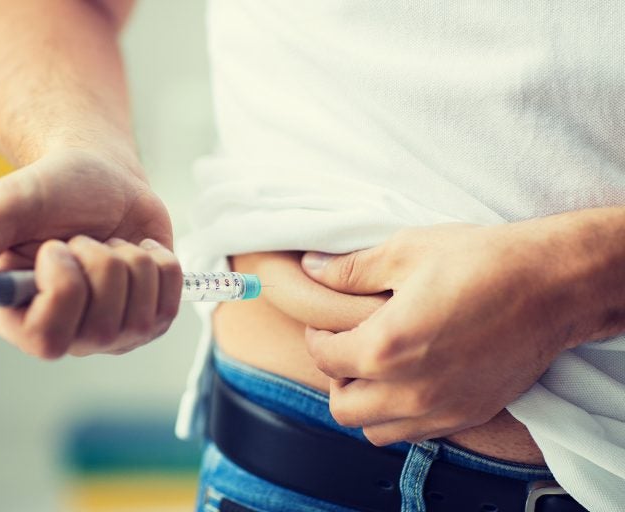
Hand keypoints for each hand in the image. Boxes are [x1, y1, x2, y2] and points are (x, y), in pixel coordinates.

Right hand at [0, 148, 181, 358]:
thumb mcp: (3, 204)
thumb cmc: (50, 191)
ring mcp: (114, 333)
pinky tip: (137, 250)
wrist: (102, 176)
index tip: (56, 245)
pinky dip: (158, 257)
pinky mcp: (153, 317)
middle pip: (103, 323)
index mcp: (17, 318)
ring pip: (142, 308)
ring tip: (108, 243)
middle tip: (83, 240)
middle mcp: (66, 336)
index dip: (62, 284)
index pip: (48, 337)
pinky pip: (172, 294)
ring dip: (129, 256)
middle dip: (100, 261)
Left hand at [301, 223, 573, 444]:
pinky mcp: (467, 415)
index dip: (317, 338)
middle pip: (342, 406)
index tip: (324, 325)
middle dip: (335, 377)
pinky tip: (408, 381)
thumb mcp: (405, 251)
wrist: (551, 286)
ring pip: (375, 430)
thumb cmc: (481, 262)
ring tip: (375, 368)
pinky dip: (398, 415)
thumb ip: (351, 269)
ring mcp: (441, 409)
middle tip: (347, 347)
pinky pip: (414, 434)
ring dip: (364, 402)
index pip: (325, 359)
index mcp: (386, 347)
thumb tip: (312, 268)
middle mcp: (409, 389)